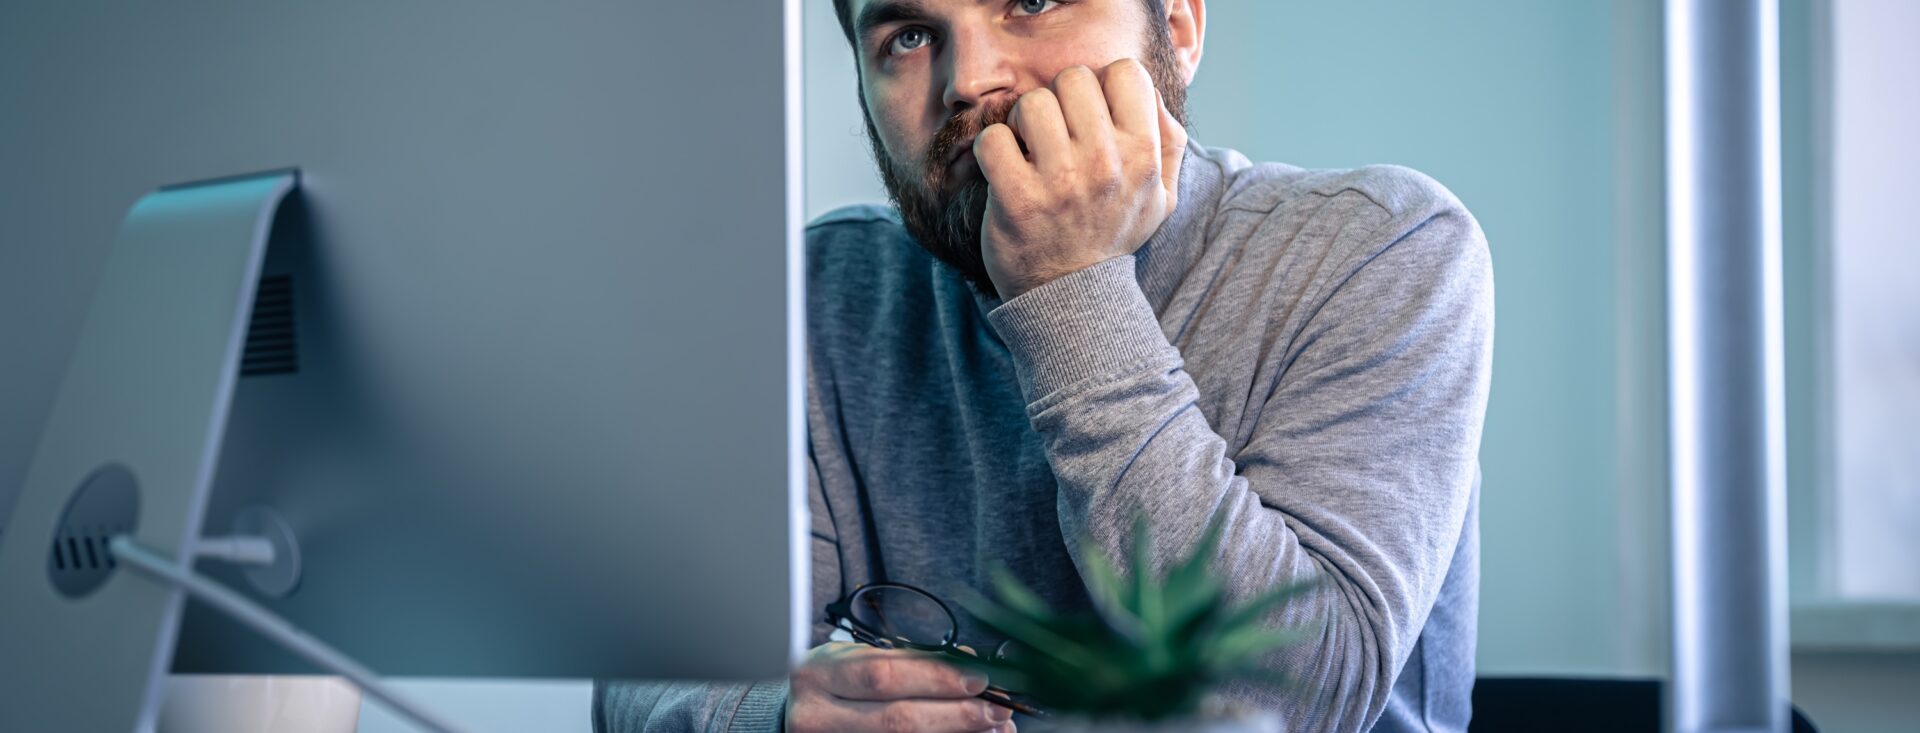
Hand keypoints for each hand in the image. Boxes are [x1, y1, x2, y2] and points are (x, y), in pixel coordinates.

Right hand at [786, 641, 1015, 732]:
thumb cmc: (832, 685)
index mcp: (819, 675)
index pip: (884, 675)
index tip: (980, 677)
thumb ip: (908, 662)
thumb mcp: (856, 661)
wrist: (796, 719)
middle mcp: (817, 717)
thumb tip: (968, 666)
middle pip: (896, 719)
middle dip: (955, 714)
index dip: (936, 677)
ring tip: (993, 730)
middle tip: (998, 709)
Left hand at [973, 59, 1187, 299]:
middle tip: (1054, 135)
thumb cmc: (1112, 235)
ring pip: (1030, 104)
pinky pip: (992, 139)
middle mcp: (1105, 165)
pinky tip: (1005, 170)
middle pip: (1072, 80)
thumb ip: (1168, 140)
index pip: (1124, 72)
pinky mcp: (1016, 199)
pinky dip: (992, 150)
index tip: (1090, 117)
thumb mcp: (1161, 196)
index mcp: (1143, 156)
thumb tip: (1148, 92)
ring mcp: (1060, 182)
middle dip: (1058, 101)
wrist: (1073, 297)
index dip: (1102, 86)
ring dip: (1022, 124)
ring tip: (1029, 153)